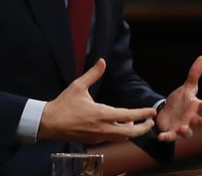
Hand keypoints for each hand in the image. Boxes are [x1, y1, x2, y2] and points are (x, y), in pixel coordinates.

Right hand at [38, 58, 156, 143]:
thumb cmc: (63, 105)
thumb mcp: (78, 86)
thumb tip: (102, 61)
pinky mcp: (93, 140)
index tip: (152, 112)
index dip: (142, 114)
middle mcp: (102, 128)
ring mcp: (98, 136)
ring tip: (135, 123)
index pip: (128, 115)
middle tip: (151, 123)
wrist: (49, 123)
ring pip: (121, 138)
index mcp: (101, 114)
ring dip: (131, 132)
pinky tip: (119, 127)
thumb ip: (93, 74)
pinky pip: (111, 139)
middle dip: (143, 129)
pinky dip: (119, 134)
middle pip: (130, 133)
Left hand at [155, 55, 201, 140]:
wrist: (169, 114)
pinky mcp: (171, 133)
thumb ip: (194, 74)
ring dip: (186, 131)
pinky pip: (169, 136)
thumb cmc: (182, 102)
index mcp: (197, 107)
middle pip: (200, 121)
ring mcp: (182, 127)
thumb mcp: (187, 88)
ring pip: (187, 132)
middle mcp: (192, 119)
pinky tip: (160, 136)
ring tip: (183, 128)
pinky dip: (166, 137)